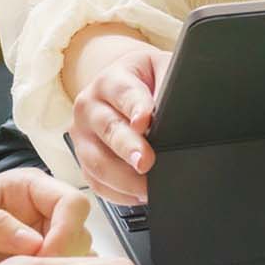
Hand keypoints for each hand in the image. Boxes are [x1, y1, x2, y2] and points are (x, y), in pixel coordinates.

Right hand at [70, 41, 170, 203]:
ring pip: (97, 161)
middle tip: (146, 162)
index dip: (135, 107)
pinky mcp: (84, 158)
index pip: (124, 93)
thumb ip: (170, 83)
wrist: (124, 83)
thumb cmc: (147, 79)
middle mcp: (90, 107)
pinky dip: (116, 192)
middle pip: (108, 129)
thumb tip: (181, 109)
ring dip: (123, 179)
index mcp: (111, 80)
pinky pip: (95, 181)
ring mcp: (83, 135)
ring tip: (148, 188)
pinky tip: (138, 196)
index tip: (145, 121)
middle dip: (128, 148)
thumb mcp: (162, 69)